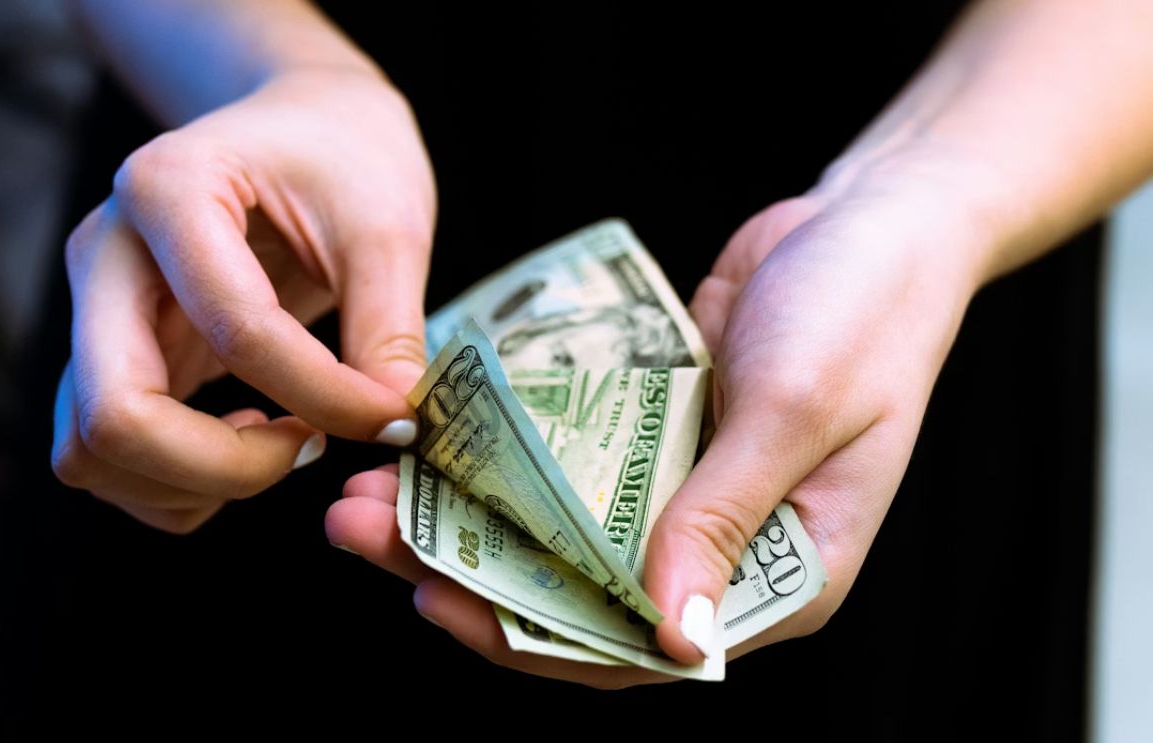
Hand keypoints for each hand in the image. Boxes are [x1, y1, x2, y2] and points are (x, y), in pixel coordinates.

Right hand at [51, 68, 435, 532]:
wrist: (301, 127)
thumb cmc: (342, 156)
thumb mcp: (386, 224)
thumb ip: (390, 329)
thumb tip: (393, 426)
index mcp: (168, 190)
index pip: (234, 329)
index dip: (322, 395)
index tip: (392, 417)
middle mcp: (105, 254)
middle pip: (113, 413)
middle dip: (223, 467)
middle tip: (309, 450)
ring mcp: (96, 310)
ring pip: (90, 451)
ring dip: (190, 483)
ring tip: (282, 445)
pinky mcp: (112, 355)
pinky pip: (107, 458)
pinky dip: (175, 484)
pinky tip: (247, 443)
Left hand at [328, 156, 990, 684]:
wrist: (872, 221)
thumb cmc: (865, 316)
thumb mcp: (797, 411)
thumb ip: (724, 518)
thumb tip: (666, 633)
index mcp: (781, 577)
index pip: (640, 650)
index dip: (531, 638)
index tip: (437, 600)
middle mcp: (725, 548)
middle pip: (579, 594)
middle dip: (469, 571)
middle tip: (367, 530)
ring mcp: (685, 491)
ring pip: (560, 531)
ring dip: (469, 514)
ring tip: (374, 486)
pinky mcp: (657, 435)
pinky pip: (569, 464)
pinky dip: (507, 457)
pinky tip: (438, 436)